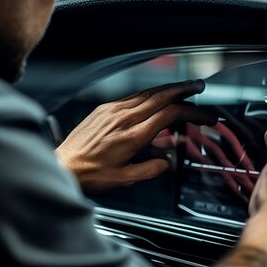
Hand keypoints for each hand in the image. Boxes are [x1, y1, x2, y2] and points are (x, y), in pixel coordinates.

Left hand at [55, 79, 216, 190]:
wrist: (62, 165)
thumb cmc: (89, 174)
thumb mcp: (125, 179)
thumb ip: (150, 169)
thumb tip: (166, 163)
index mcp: (132, 135)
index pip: (169, 115)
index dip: (191, 112)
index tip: (204, 116)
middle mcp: (123, 118)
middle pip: (160, 97)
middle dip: (183, 90)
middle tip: (199, 87)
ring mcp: (112, 110)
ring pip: (146, 94)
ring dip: (167, 89)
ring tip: (183, 88)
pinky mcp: (103, 109)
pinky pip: (132, 97)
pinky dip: (149, 95)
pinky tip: (155, 97)